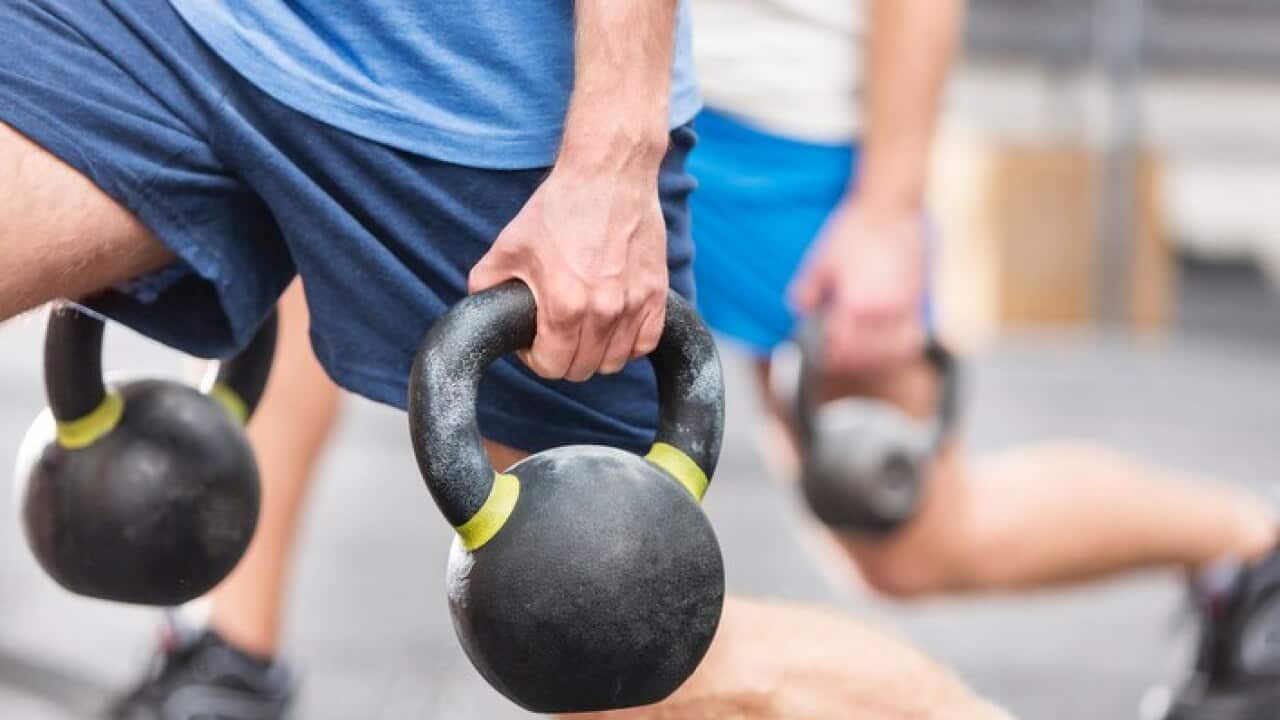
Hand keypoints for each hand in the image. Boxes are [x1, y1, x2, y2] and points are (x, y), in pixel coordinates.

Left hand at [469, 158, 667, 381]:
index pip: (551, 366)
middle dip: (563, 358)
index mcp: (564, 304)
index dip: (535, 358)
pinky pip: (645, 343)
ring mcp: (634, 303)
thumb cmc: (560, 207)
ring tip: (583, 331)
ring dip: (595, 353)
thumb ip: (487, 283)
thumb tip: (481, 307)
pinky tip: (613, 328)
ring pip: (614, 362)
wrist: (609, 174)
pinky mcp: (656, 293)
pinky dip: (628, 344)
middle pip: (583, 369)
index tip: (534, 341)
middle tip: (555, 334)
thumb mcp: (509, 245)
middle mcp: (603, 310)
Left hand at [789, 200, 926, 374]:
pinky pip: (911, 338)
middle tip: (832, 357)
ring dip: (873, 359)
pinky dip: (895, 350)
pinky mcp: (921, 304)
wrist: (892, 208)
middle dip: (847, 359)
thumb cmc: (856, 231)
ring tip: (856, 356)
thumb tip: (802, 312)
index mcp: (859, 303)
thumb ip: (807, 292)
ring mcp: (909, 309)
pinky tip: (881, 347)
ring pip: (894, 351)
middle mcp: (887, 312)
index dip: (826, 352)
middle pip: (867, 353)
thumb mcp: (820, 261)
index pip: (840, 344)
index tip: (817, 353)